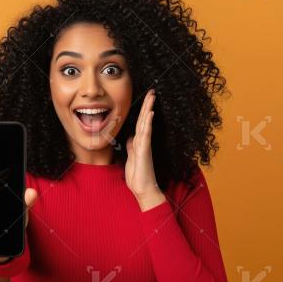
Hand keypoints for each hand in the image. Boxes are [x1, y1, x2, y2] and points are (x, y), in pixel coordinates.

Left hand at [125, 89, 164, 208]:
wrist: (143, 190)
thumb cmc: (137, 176)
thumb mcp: (130, 157)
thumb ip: (131, 146)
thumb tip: (130, 137)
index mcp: (139, 143)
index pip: (140, 123)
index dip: (142, 111)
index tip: (146, 99)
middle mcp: (143, 142)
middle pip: (145, 120)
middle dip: (147, 105)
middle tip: (152, 91)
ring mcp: (145, 145)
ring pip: (146, 124)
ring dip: (148, 109)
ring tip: (151, 97)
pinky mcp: (145, 151)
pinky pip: (146, 134)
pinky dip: (147, 123)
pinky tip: (150, 114)